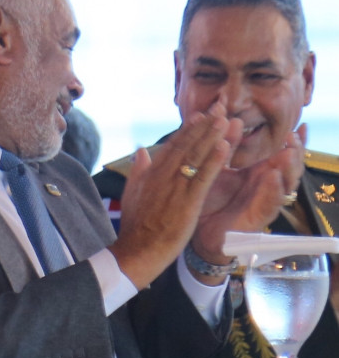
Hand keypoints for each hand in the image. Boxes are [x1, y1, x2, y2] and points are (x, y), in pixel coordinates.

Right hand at [111, 98, 239, 288]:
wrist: (137, 250)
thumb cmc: (136, 226)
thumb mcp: (132, 193)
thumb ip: (139, 170)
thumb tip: (141, 151)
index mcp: (151, 174)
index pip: (172, 146)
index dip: (188, 130)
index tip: (201, 115)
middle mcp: (162, 176)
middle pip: (186, 146)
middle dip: (204, 126)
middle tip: (219, 108)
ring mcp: (175, 189)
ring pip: (196, 157)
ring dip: (211, 137)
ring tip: (225, 119)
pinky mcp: (187, 202)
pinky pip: (203, 178)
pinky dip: (215, 161)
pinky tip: (225, 148)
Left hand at [187, 124, 306, 281]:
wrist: (194, 229)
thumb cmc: (208, 198)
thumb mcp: (215, 167)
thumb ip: (225, 145)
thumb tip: (230, 118)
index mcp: (257, 172)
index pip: (282, 154)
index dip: (294, 141)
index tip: (302, 125)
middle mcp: (265, 185)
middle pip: (291, 167)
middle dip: (296, 151)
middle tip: (294, 135)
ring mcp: (263, 201)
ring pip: (286, 184)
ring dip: (288, 168)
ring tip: (288, 152)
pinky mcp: (256, 217)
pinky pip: (269, 203)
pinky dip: (272, 189)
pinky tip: (272, 177)